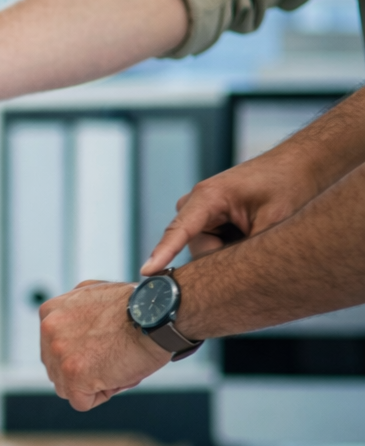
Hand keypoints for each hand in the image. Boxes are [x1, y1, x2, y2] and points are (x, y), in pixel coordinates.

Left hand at [39, 280, 168, 410]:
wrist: (158, 314)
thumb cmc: (137, 306)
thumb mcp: (92, 293)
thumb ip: (73, 311)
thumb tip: (70, 324)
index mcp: (50, 312)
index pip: (53, 346)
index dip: (80, 352)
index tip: (101, 345)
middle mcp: (48, 330)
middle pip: (56, 367)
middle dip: (82, 369)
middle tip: (111, 355)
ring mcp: (59, 353)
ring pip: (66, 386)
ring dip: (91, 382)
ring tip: (116, 363)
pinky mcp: (74, 375)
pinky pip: (81, 402)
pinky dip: (102, 394)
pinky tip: (118, 374)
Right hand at [141, 151, 327, 274]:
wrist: (297, 165)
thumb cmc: (288, 184)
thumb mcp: (276, 220)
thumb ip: (251, 250)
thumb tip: (234, 280)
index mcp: (208, 197)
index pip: (179, 230)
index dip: (163, 253)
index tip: (146, 272)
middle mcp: (196, 204)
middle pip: (199, 249)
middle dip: (226, 255)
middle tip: (256, 242)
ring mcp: (200, 212)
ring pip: (207, 251)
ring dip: (233, 250)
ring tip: (258, 230)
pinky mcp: (209, 219)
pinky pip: (213, 245)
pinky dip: (233, 246)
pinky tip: (252, 231)